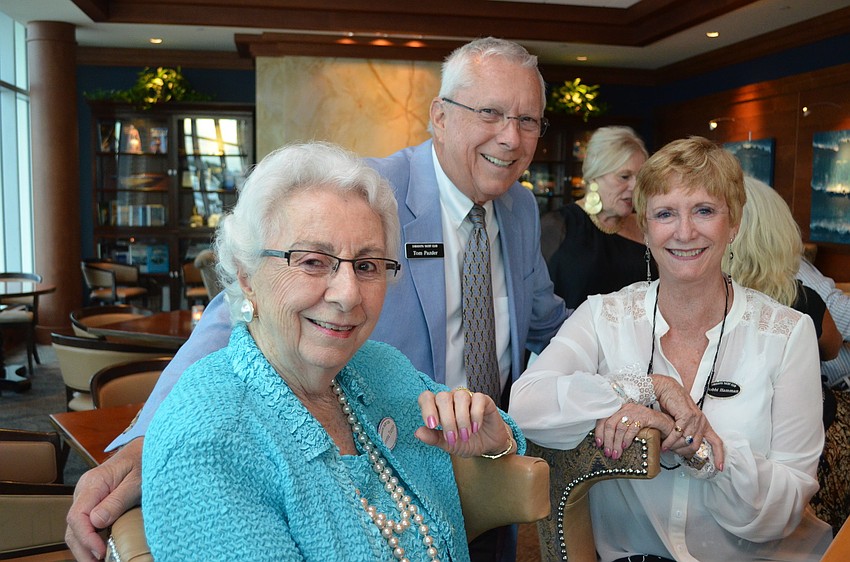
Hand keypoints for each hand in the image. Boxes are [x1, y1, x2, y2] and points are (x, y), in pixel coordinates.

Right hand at [65, 438, 143, 560]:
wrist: (143, 450)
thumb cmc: (143, 462)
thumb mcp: (136, 481)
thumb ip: (117, 500)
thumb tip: (96, 522)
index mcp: (93, 483)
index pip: (77, 516)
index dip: (86, 538)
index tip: (100, 552)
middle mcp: (84, 492)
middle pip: (72, 527)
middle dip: (82, 549)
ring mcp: (86, 498)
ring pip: (75, 529)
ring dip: (84, 548)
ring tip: (98, 561)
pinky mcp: (92, 504)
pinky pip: (84, 525)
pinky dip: (89, 540)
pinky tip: (100, 551)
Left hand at [414, 389, 511, 457]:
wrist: (487, 446)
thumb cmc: (465, 442)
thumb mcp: (448, 445)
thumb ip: (434, 438)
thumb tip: (418, 432)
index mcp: (438, 407)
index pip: (426, 398)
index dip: (427, 408)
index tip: (432, 425)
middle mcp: (451, 399)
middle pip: (443, 398)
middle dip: (447, 420)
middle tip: (452, 438)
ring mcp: (467, 397)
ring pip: (460, 397)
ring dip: (462, 419)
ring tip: (465, 435)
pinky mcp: (483, 400)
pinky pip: (478, 399)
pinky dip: (476, 414)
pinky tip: (476, 428)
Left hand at [594, 403, 672, 459]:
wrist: (666, 424)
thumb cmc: (647, 426)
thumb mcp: (630, 427)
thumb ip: (620, 431)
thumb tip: (606, 443)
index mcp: (621, 409)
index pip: (604, 418)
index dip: (599, 431)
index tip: (598, 443)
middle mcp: (627, 408)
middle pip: (610, 424)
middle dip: (608, 440)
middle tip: (608, 452)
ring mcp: (636, 412)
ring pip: (620, 428)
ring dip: (616, 443)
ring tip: (616, 453)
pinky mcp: (646, 417)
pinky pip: (632, 429)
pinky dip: (627, 439)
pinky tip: (625, 446)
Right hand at [651, 375, 725, 469]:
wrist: (667, 389)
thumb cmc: (673, 404)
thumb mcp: (682, 421)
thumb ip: (685, 432)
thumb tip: (681, 447)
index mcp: (703, 424)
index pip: (717, 442)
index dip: (719, 456)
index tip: (719, 467)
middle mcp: (701, 421)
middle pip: (696, 447)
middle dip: (684, 453)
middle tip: (674, 452)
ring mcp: (695, 419)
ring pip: (687, 442)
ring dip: (675, 447)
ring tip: (666, 447)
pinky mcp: (686, 416)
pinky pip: (678, 434)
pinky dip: (670, 441)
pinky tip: (664, 444)